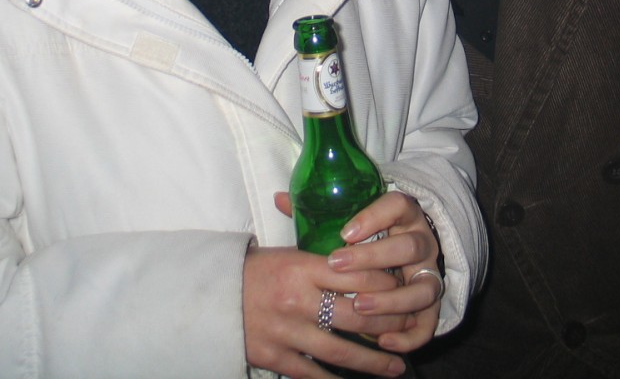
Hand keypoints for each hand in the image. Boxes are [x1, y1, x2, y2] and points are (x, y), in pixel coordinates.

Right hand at [243, 244, 406, 377]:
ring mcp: (286, 331)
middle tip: (410, 329)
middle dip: (389, 325)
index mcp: (302, 267)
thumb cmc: (254, 270)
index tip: (404, 290)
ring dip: (373, 362)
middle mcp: (298, 300)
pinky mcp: (273, 356)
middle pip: (356, 315)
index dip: (386, 285)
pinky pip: (312, 374)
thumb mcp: (288, 253)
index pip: (356, 275)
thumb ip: (323, 258)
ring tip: (397, 368)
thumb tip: (363, 256)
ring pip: (340, 350)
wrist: (209, 295)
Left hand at [326, 191, 444, 353]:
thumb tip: (280, 198)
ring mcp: (430, 274)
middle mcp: (422, 242)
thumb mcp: (349, 221)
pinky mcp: (432, 305)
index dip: (374, 217)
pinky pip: (429, 323)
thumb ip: (319, 212)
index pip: (399, 204)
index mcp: (404, 215)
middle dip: (374, 259)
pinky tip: (382, 341)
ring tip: (358, 306)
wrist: (400, 257)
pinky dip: (409, 335)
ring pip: (424, 287)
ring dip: (392, 300)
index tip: (344, 233)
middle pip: (410, 246)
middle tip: (338, 266)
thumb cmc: (365, 238)